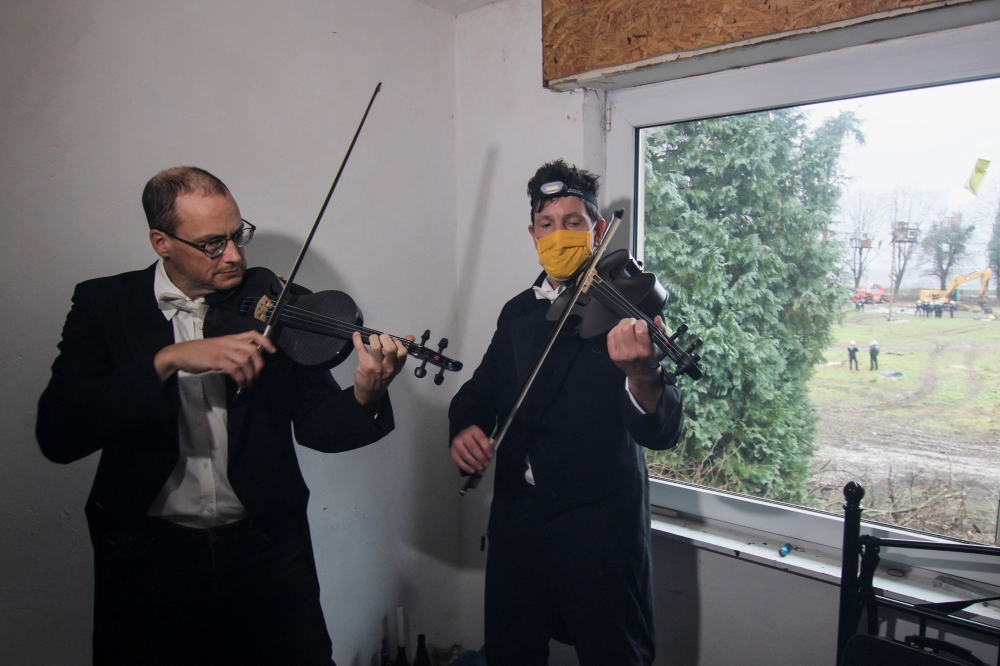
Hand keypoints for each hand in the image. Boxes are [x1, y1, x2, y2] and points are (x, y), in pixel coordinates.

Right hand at [154, 331, 276, 389]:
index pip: (253, 334)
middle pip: (252, 349)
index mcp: (231, 338)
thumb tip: (246, 362)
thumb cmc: (199, 352)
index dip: (265, 341)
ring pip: (245, 361)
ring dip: (250, 375)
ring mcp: (223, 351)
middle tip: (256, 375)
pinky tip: (240, 384)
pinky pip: (234, 369)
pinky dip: (240, 378)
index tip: (273, 351)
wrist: (181, 353)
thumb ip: (232, 351)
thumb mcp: (219, 347)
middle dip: (259, 364)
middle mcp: (229, 342)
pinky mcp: (217, 360)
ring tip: (248, 384)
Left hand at [352, 332, 413, 406]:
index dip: (397, 342)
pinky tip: (357, 335)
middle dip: (385, 338)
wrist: (370, 392)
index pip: (402, 352)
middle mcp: (388, 366)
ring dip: (373, 338)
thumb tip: (411, 336)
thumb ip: (401, 351)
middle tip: (381, 338)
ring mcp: (376, 365)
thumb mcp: (395, 366)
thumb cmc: (383, 377)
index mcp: (397, 366)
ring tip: (372, 339)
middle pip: (390, 348)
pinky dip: (357, 339)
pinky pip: (360, 348)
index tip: (392, 341)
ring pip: (376, 347)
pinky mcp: (364, 364)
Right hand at [450, 424, 492, 473]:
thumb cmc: (474, 438)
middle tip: (486, 464)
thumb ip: (485, 445)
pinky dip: (466, 467)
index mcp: (473, 430)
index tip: (490, 456)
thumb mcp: (481, 437)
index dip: (486, 448)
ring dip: (474, 463)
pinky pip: (458, 460)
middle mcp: (464, 435)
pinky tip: (472, 470)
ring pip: (465, 455)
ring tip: (480, 467)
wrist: (461, 435)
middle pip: (473, 448)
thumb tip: (488, 457)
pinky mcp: (452, 451)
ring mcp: (456, 443)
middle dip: (481, 457)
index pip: (481, 438)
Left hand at [608, 316, 664, 412]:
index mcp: (646, 350)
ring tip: (627, 327)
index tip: (642, 324)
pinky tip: (621, 332)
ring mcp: (621, 354)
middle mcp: (633, 353)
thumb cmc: (651, 355)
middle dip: (630, 321)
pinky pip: (610, 336)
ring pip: (618, 330)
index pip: (640, 330)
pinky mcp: (613, 355)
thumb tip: (657, 318)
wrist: (641, 372)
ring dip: (622, 324)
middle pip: (626, 328)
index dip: (641, 322)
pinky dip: (615, 330)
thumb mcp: (660, 344)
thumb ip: (661, 329)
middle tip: (633, 323)